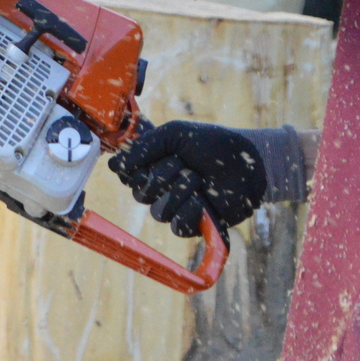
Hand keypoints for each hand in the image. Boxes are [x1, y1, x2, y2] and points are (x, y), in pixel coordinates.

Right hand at [108, 121, 266, 236]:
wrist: (246, 163)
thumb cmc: (211, 144)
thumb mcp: (173, 134)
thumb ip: (142, 147)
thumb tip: (113, 166)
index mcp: (150, 166)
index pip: (126, 175)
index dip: (136, 168)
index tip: (153, 155)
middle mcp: (158, 188)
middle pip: (139, 193)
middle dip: (163, 174)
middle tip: (184, 162)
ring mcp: (174, 207)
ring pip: (158, 211)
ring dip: (180, 191)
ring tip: (198, 179)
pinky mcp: (192, 224)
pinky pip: (177, 226)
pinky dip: (191, 211)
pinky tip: (203, 200)